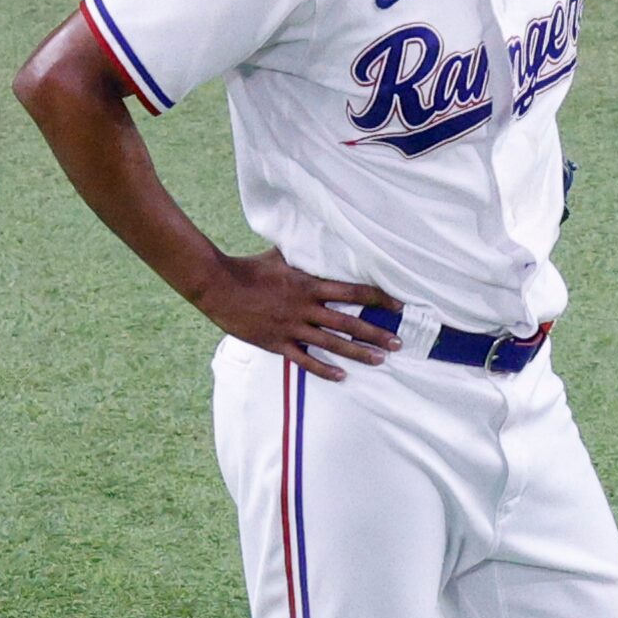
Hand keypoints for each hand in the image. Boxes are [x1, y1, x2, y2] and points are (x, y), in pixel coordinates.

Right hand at [191, 249, 401, 380]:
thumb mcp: (281, 257)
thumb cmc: (249, 268)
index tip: (397, 306)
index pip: (352, 292)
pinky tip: (341, 376)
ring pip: (332, 343)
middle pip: (349, 322)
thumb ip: (304, 255)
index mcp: (309, 284)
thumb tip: (321, 241)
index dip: (378, 299)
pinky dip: (324, 369)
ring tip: (380, 360)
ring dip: (358, 353)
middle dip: (376, 333)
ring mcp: (291, 327)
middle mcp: (305, 307)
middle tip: (398, 343)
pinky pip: (304, 360)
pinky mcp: (277, 343)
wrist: (218, 287)